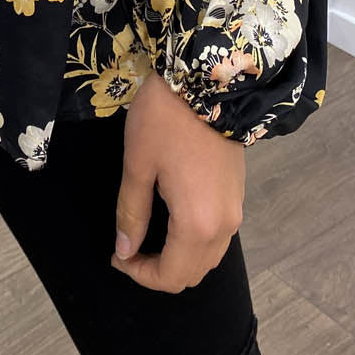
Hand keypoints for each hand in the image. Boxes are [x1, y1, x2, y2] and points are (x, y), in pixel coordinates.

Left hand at [112, 70, 245, 292]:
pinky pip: (217, 236)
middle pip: (193, 273)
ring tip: (146, 238)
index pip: (171, 275)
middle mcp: (223, 226)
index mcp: (197, 224)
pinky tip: (171, 222)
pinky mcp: (237, 194)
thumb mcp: (138, 164)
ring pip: (208, 257)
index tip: (116, 256)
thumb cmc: (165, 120)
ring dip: (178, 258)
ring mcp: (235, 210)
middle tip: (128, 249)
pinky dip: (194, 242)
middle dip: (158, 271)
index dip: (140, 274)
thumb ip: (132, 212)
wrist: (209, 80)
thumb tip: (125, 249)